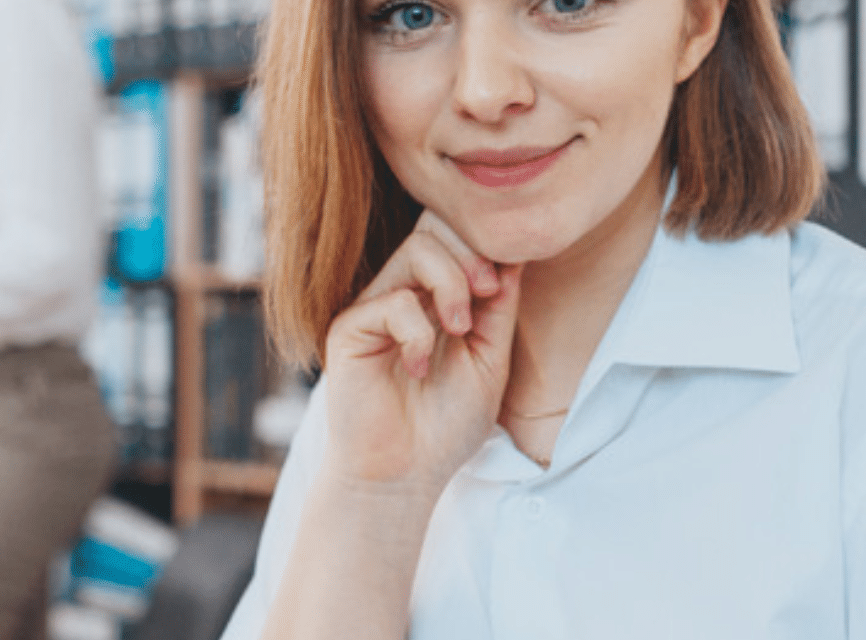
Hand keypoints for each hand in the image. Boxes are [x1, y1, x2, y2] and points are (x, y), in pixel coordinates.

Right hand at [321, 212, 521, 491]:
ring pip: (418, 250)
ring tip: (461, 330)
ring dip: (452, 284)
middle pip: (438, 227)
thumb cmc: (445, 426)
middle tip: (489, 293)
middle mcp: (404, 293)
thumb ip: (499, 308)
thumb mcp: (490, 360)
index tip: (506, 280)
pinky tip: (417, 370)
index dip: (487, 243)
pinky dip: (417, 332)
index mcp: (437, 298)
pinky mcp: (350, 328)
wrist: (403, 475)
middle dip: (473, 253)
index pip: (458, 237)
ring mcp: (375, 307)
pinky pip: (393, 301)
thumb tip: (516, 253)